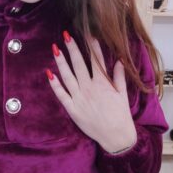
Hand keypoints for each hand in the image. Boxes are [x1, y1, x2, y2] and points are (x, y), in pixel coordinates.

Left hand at [46, 31, 136, 152]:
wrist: (116, 137)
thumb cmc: (121, 116)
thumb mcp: (123, 95)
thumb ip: (119, 77)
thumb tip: (119, 61)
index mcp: (103, 84)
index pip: (96, 60)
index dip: (92, 46)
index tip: (88, 34)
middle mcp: (89, 88)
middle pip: (79, 64)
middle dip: (73, 48)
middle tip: (66, 35)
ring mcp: (79, 98)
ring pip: (68, 76)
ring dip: (61, 62)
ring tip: (55, 48)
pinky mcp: (72, 109)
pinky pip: (61, 95)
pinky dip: (55, 84)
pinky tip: (49, 73)